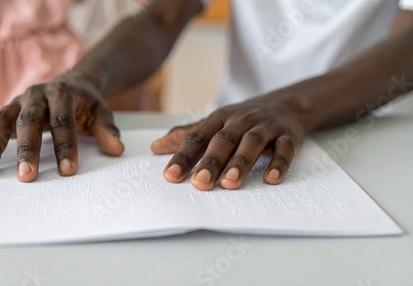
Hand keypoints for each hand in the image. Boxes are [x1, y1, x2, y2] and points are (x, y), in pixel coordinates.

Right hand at [0, 78, 124, 181]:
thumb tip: (116, 149)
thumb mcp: (101, 113)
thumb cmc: (86, 103)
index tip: (68, 171)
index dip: (65, 146)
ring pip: (0, 121)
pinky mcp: (7, 111)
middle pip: (28, 121)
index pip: (63, 121)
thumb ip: (107, 130)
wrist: (72, 82)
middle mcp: (36, 95)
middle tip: (26, 176)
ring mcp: (18, 102)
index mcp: (62, 93)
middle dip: (27, 149)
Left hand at [151, 94, 309, 190]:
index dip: (183, 156)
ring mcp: (265, 127)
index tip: (170, 176)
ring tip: (230, 184)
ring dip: (241, 163)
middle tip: (200, 183)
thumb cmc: (243, 118)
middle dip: (211, 162)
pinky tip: (270, 179)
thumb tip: (156, 147)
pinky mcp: (288, 136)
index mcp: (219, 119)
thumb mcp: (214, 123)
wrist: (287, 103)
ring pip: (252, 143)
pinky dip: (278, 163)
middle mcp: (240, 121)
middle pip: (223, 140)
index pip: (197, 138)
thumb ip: (187, 135)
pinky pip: (284, 149)